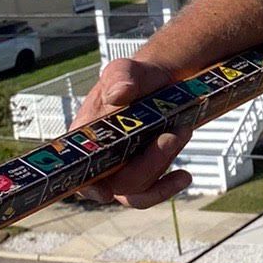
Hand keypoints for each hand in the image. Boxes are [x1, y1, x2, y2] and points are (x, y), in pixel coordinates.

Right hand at [75, 58, 192, 207]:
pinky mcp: (143, 174)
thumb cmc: (134, 79)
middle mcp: (100, 159)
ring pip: (138, 189)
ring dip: (163, 165)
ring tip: (183, 132)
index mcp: (85, 136)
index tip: (105, 192)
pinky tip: (184, 176)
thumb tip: (118, 93)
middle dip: (149, 161)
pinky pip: (152, 191)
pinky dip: (168, 187)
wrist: (159, 84)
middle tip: (174, 132)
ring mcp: (122, 170)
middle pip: (118, 181)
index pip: (78, 169)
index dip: (88, 186)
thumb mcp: (125, 70)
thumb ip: (120, 77)